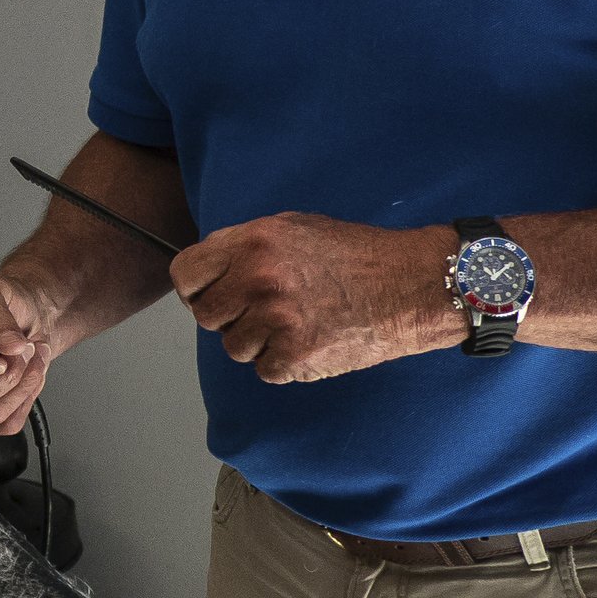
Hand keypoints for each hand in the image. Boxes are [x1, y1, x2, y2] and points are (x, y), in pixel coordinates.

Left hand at [173, 216, 456, 383]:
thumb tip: (211, 269)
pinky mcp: (295, 356)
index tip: (210, 295)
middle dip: (229, 317)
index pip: (185, 273)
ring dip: (259, 342)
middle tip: (262, 311)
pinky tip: (312, 340)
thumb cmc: (356, 254)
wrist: (411, 285)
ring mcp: (276, 320)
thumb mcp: (294, 227)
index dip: (196, 288)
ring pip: (235, 347)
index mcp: (252, 242)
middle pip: (206, 316)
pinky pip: (265, 370)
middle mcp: (258, 280)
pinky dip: (285, 363)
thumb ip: (245, 247)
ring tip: (296, 322)